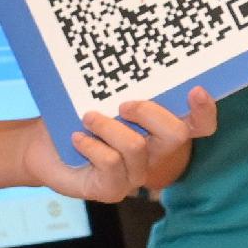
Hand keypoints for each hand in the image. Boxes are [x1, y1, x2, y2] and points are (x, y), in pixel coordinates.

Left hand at [24, 88, 216, 201]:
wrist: (42, 147)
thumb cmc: (77, 117)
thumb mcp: (100, 96)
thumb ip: (121, 86)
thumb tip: (126, 57)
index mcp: (160, 128)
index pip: (199, 125)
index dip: (204, 111)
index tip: (196, 89)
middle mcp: (155, 153)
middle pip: (176, 135)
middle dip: (150, 113)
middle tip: (123, 104)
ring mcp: (135, 174)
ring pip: (137, 146)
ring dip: (108, 126)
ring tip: (87, 117)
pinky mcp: (113, 189)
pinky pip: (111, 163)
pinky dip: (91, 145)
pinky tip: (78, 138)